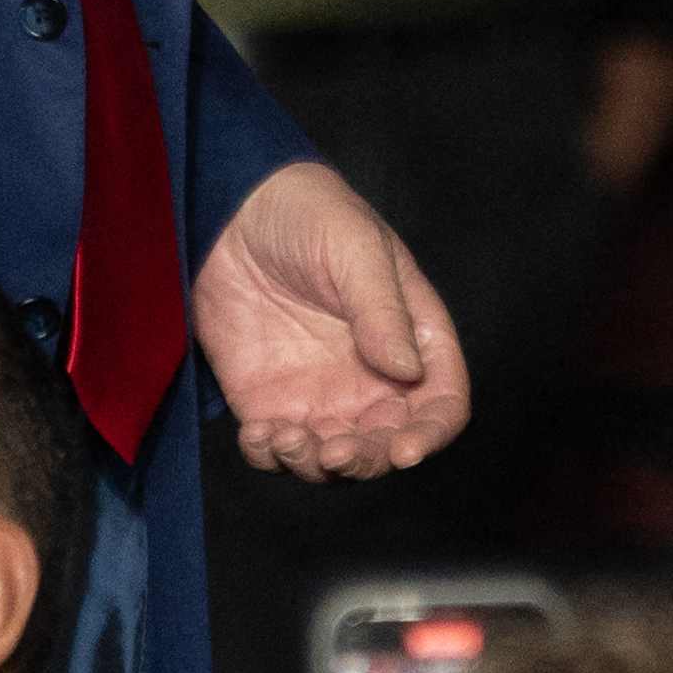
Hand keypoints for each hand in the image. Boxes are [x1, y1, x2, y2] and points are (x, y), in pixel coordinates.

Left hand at [197, 162, 468, 476]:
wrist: (231, 207)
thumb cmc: (309, 213)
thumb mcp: (355, 250)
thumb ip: (382, 311)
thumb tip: (409, 370)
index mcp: (413, 339)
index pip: (441, 403)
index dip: (431, 434)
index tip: (405, 451)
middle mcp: (372, 377)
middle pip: (387, 443)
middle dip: (367, 460)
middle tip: (336, 452)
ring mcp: (321, 393)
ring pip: (333, 459)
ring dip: (316, 466)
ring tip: (287, 438)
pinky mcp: (269, 400)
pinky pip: (277, 449)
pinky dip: (270, 456)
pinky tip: (258, 434)